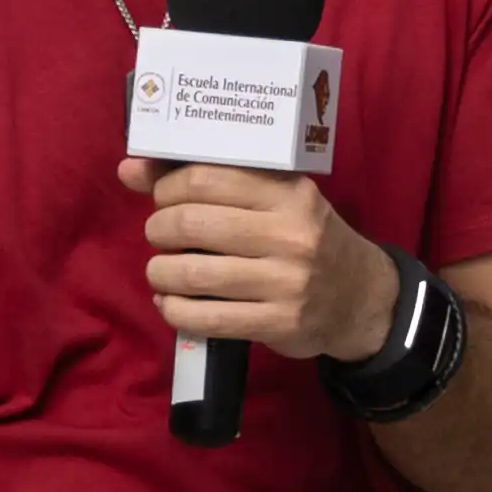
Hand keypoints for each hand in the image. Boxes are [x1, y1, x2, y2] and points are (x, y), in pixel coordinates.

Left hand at [119, 161, 396, 363]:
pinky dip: (174, 310)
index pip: (204, 179)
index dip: (166, 189)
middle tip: (162, 237)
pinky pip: (204, 318)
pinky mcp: (278, 323)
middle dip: (159, 230)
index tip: (164, 199)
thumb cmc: (307, 239)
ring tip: (163, 272)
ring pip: (190, 274)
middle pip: (190, 224)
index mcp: (290, 194)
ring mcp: (286, 282)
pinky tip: (174, 303)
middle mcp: (291, 234)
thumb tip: (128, 169)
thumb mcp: (275, 201)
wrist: (363, 298)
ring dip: (160, 273)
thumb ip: (208, 183)